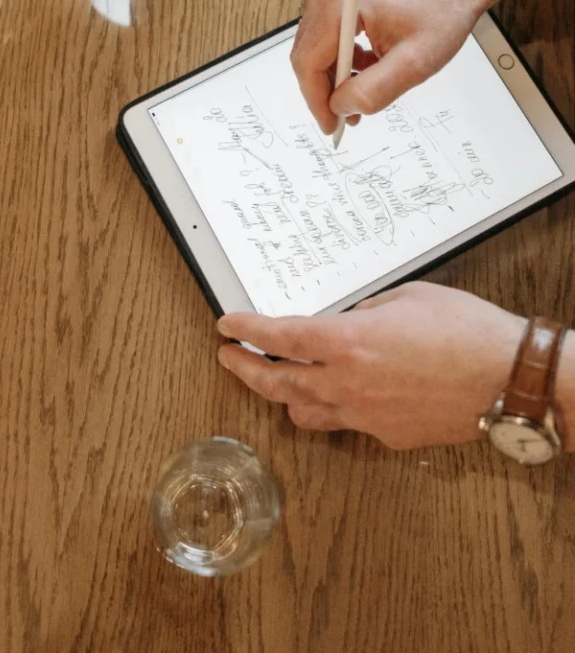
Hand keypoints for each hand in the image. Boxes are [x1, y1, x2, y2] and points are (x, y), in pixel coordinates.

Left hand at [217, 282, 525, 449]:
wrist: (507, 378)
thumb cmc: (464, 330)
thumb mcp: (406, 297)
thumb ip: (366, 311)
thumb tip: (347, 321)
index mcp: (347, 341)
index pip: (278, 336)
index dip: (246, 329)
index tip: (226, 325)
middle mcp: (347, 383)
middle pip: (276, 381)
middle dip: (244, 368)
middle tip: (228, 358)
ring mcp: (365, 415)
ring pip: (304, 412)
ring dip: (284, 394)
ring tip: (276, 379)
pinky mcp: (388, 436)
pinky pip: (346, 423)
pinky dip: (336, 408)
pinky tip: (344, 395)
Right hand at [291, 0, 514, 134]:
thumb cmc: (444, 8)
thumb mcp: (414, 63)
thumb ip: (372, 92)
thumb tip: (340, 108)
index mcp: (339, 0)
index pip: (308, 62)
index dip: (316, 100)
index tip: (330, 125)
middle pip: (308, 54)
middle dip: (326, 90)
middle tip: (347, 116)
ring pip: (317, 46)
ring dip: (336, 75)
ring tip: (363, 93)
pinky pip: (329, 34)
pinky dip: (343, 58)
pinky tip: (368, 67)